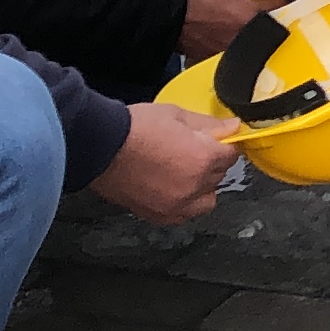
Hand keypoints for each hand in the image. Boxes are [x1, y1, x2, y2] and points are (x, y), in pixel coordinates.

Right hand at [91, 103, 241, 224]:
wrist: (98, 146)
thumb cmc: (132, 129)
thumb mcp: (176, 114)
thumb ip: (209, 124)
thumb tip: (231, 128)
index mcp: (203, 159)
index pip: (231, 154)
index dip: (224, 144)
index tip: (218, 140)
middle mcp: (193, 186)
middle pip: (219, 176)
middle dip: (212, 163)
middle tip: (194, 150)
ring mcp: (176, 204)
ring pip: (205, 200)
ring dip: (202, 187)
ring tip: (184, 171)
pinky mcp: (157, 215)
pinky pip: (183, 215)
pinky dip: (183, 204)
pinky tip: (172, 188)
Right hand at [178, 0, 273, 59]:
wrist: (160, 10)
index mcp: (250, 16)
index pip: (278, 8)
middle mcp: (242, 37)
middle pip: (264, 26)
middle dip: (266, 16)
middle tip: (262, 5)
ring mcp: (226, 49)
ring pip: (247, 38)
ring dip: (248, 29)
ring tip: (237, 17)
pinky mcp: (210, 55)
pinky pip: (228, 48)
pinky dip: (230, 39)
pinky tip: (223, 29)